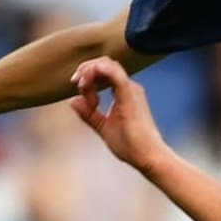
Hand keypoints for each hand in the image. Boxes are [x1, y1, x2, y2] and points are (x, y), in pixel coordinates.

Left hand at [70, 56, 169, 171]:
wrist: (147, 156)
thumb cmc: (130, 144)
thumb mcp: (103, 127)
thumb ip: (89, 114)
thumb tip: (72, 101)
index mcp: (124, 92)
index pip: (103, 72)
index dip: (86, 75)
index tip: (75, 84)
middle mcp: (129, 87)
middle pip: (105, 64)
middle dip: (87, 68)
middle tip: (75, 80)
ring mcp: (131, 90)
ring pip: (109, 66)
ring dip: (91, 69)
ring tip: (80, 81)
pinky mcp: (130, 97)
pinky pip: (117, 76)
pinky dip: (103, 70)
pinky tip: (92, 72)